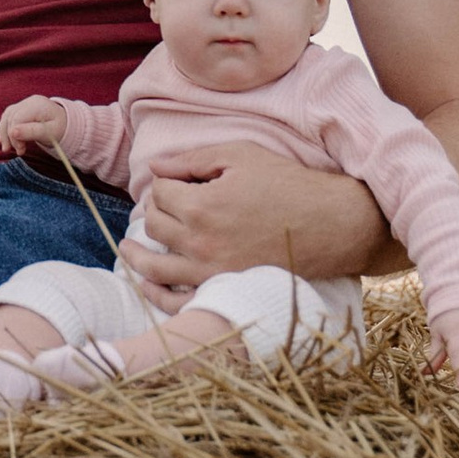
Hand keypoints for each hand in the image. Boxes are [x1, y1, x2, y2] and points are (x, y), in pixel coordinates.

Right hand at [0, 96, 71, 161]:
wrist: (66, 123)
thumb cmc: (60, 128)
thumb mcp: (49, 133)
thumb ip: (31, 132)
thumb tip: (12, 132)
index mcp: (38, 105)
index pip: (17, 119)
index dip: (14, 136)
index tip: (20, 150)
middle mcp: (29, 102)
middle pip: (10, 118)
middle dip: (11, 137)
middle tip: (19, 151)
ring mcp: (24, 103)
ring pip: (6, 117)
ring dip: (5, 134)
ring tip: (8, 148)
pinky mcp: (20, 108)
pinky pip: (8, 117)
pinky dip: (6, 129)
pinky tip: (8, 140)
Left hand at [119, 148, 384, 303]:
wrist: (331, 224)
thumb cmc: (289, 184)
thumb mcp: (240, 155)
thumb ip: (191, 159)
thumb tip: (153, 167)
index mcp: (201, 206)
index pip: (160, 194)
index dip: (164, 183)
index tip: (173, 181)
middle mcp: (200, 243)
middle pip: (155, 225)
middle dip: (154, 210)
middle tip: (161, 205)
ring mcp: (211, 272)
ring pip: (156, 265)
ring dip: (136, 255)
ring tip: (127, 249)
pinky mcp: (225, 290)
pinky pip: (181, 302)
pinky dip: (158, 294)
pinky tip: (147, 284)